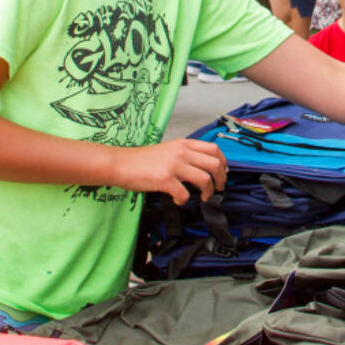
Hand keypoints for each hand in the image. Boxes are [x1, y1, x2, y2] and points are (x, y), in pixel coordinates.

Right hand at [113, 139, 227, 203]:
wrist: (121, 163)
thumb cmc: (143, 160)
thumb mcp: (169, 149)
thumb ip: (185, 154)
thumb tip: (202, 166)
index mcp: (184, 144)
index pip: (214, 149)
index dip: (223, 162)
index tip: (223, 173)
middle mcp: (181, 152)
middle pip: (214, 164)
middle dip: (221, 179)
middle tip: (218, 188)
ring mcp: (173, 165)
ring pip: (204, 179)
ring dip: (208, 191)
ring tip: (203, 197)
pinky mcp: (164, 179)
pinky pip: (184, 194)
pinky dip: (184, 200)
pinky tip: (178, 200)